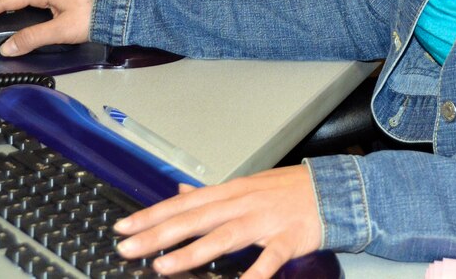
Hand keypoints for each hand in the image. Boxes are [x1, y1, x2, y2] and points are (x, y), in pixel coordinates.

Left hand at [114, 165, 321, 277]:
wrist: (333, 189)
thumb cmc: (287, 190)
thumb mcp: (246, 186)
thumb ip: (211, 195)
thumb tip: (180, 192)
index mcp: (231, 192)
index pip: (183, 204)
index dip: (152, 215)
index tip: (123, 227)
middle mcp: (242, 203)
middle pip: (195, 219)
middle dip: (158, 234)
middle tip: (126, 248)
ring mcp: (265, 220)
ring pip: (224, 236)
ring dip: (193, 252)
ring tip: (163, 266)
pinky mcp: (288, 238)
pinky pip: (269, 258)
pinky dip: (255, 272)